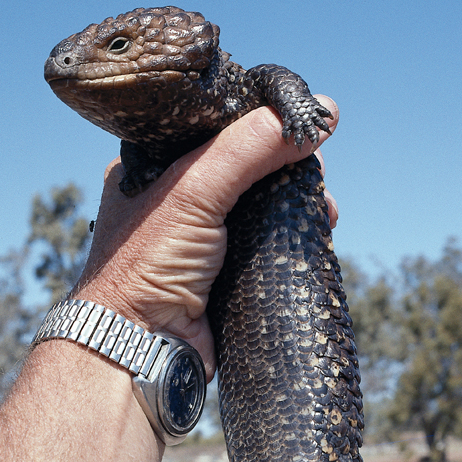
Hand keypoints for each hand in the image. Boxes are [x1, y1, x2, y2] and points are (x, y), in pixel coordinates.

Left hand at [75, 97, 338, 375]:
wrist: (138, 347)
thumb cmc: (147, 265)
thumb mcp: (196, 189)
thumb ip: (251, 147)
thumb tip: (320, 113)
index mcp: (153, 165)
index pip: (217, 127)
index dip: (260, 123)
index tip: (296, 128)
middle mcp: (175, 197)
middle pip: (246, 164)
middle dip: (288, 166)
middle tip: (315, 174)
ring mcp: (200, 235)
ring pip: (261, 203)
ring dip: (296, 201)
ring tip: (324, 208)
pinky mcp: (223, 269)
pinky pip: (266, 240)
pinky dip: (291, 234)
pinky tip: (316, 230)